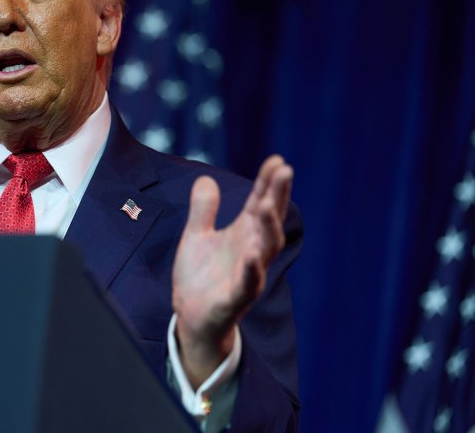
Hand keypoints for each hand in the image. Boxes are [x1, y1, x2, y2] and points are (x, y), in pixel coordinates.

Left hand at [172, 155, 292, 386]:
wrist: (191, 315)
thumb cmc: (201, 276)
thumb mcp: (196, 235)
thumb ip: (203, 209)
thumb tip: (204, 178)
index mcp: (243, 234)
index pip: (260, 202)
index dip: (268, 182)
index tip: (278, 160)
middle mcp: (252, 250)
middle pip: (270, 219)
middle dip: (277, 196)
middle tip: (284, 171)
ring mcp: (247, 274)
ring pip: (265, 249)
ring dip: (268, 226)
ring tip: (266, 205)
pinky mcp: (236, 298)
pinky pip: (248, 283)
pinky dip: (252, 269)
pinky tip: (252, 255)